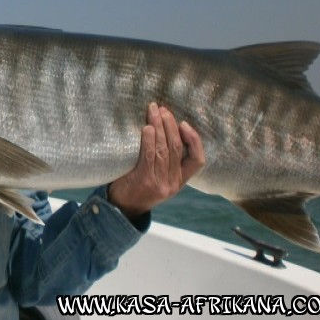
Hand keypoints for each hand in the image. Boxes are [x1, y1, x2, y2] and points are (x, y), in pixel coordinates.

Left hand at [108, 102, 204, 218]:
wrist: (121, 209)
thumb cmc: (138, 187)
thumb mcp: (159, 178)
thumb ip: (165, 161)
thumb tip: (163, 128)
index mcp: (180, 181)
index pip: (198, 160)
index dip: (194, 141)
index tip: (184, 124)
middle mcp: (173, 183)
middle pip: (177, 148)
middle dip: (170, 125)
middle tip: (163, 110)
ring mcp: (160, 183)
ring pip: (164, 149)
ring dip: (159, 127)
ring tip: (154, 112)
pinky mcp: (145, 181)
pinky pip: (150, 156)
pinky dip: (149, 139)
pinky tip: (146, 127)